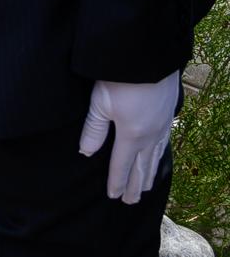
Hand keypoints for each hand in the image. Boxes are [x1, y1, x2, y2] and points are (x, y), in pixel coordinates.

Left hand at [78, 72, 179, 202]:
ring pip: (155, 156)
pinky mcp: (169, 114)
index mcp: (131, 136)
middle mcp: (150, 135)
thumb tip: (86, 154)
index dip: (117, 182)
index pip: (121, 165)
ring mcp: (162, 125)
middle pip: (141, 166)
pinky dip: (160, 156)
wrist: (149, 55)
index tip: (113, 197)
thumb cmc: (120, 78)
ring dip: (149, 173)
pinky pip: (165, 143)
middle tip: (131, 202)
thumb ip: (94, 130)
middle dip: (135, 185)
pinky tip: (158, 156)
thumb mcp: (100, 104)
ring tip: (146, 187)